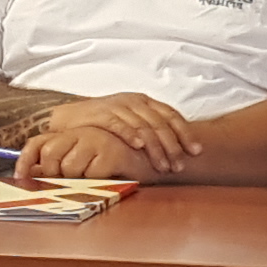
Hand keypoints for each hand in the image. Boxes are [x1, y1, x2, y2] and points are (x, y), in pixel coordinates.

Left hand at [13, 121, 155, 181]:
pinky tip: (108, 174)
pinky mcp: (110, 151)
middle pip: (50, 156)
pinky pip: (90, 174)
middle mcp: (79, 133)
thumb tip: (33, 175)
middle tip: (67, 182)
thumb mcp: (83, 162)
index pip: (37, 144)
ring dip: (80, 179)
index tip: (19, 178)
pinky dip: (97, 181)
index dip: (25, 161)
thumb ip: (59, 165)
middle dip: (54, 175)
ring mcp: (95, 140)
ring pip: (69, 168)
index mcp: (70, 134)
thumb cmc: (115, 161)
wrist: (149, 159)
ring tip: (95, 175)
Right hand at [23, 92, 201, 175]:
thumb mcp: (130, 121)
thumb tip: (177, 149)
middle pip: (160, 123)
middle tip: (180, 165)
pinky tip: (139, 147)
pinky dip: (130, 135)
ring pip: (143, 126)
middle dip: (172, 146)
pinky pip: (118, 124)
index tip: (196, 151)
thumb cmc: (103, 123)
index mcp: (144, 101)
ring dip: (155, 148)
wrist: (70, 119)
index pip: (171, 115)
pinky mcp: (100, 114)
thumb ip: (150, 129)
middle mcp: (133, 101)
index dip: (185, 133)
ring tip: (163, 166)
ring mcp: (117, 106)